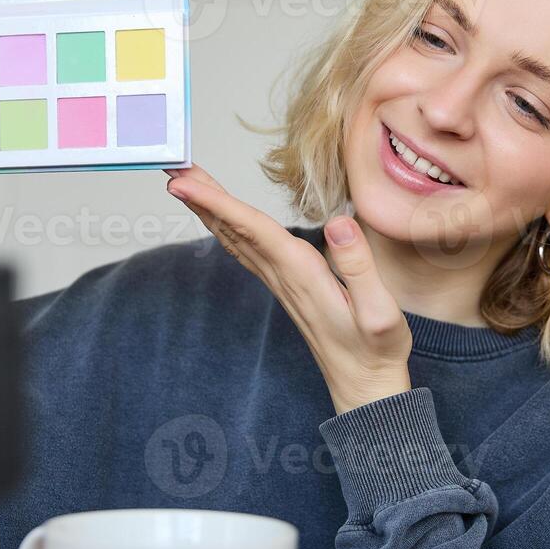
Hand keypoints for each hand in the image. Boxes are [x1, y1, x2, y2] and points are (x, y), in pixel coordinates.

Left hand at [165, 165, 411, 415]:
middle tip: (169, 164)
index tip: (181, 182)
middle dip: (200, 195)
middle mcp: (282, 274)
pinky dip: (226, 226)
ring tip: (186, 180)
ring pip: (234, 237)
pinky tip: (220, 218)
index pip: (251, 228)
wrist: (365, 384)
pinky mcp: (285, 285)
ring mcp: (280, 281)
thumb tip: (338, 224)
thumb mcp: (379, 313)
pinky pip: (246, 248)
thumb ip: (359, 268)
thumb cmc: (376, 349)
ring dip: (209, 207)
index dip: (216, 202)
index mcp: (300, 273)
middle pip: (232, 227)